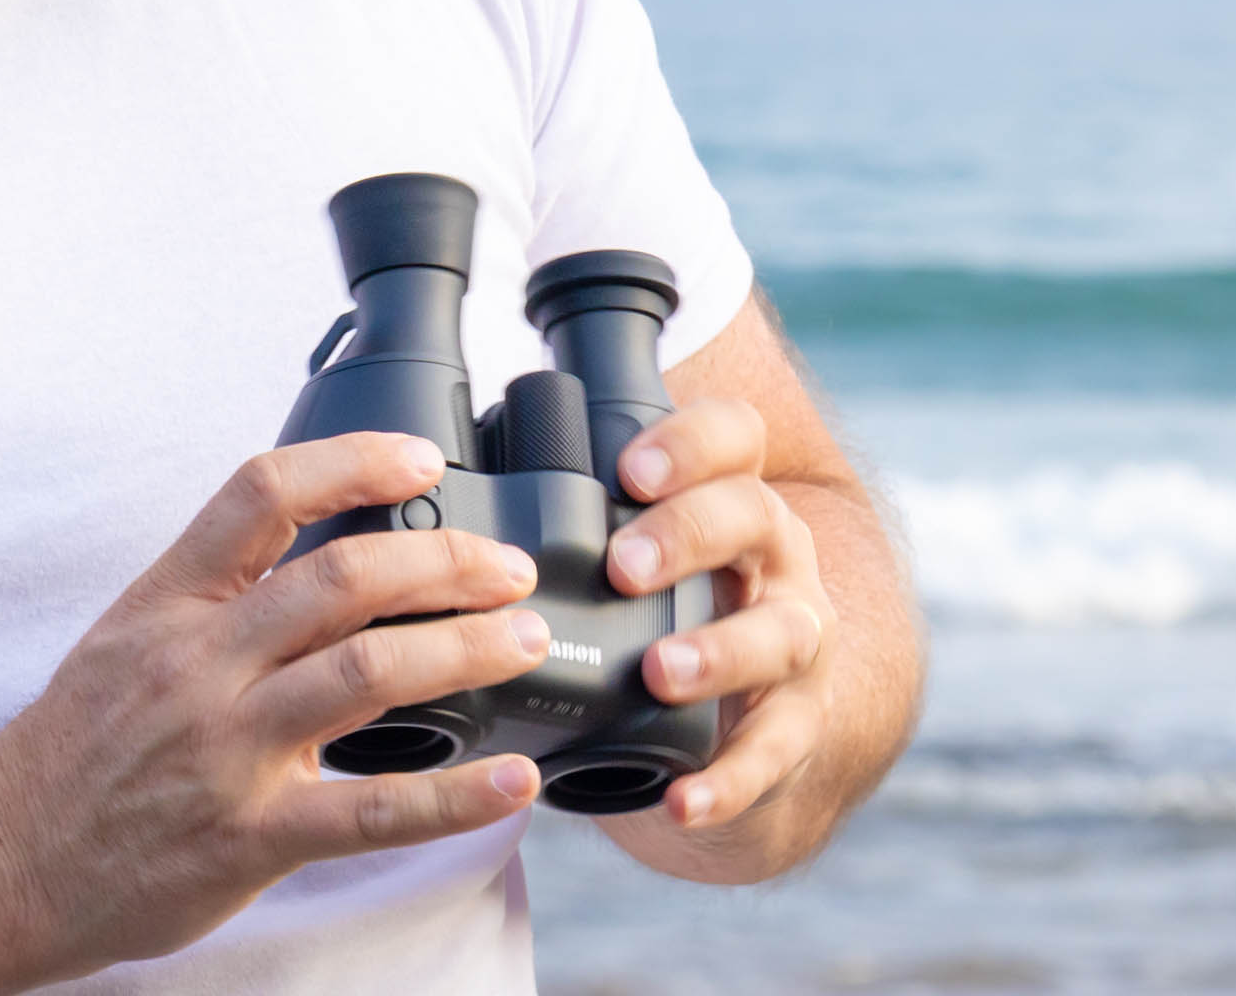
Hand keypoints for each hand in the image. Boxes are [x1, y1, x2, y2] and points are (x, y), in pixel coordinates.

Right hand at [0, 432, 548, 985]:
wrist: (3, 862)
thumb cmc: (76, 751)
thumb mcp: (126, 639)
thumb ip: (214, 593)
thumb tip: (319, 544)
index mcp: (168, 602)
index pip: (262, 494)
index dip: (352, 461)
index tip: (423, 458)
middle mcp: (198, 664)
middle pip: (341, 580)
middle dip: (446, 562)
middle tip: (510, 569)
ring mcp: (225, 750)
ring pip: (367, 675)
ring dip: (465, 650)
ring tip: (524, 641)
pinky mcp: (248, 837)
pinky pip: (370, 812)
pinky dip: (455, 797)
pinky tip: (512, 783)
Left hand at [601, 397, 838, 837]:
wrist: (744, 728)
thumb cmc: (662, 619)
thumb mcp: (638, 559)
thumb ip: (570, 522)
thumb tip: (438, 488)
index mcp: (728, 500)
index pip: (733, 436)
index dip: (689, 441)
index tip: (627, 468)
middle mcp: (775, 560)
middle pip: (753, 516)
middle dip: (688, 534)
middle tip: (622, 566)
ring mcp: (796, 642)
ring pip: (779, 632)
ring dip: (719, 651)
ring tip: (659, 672)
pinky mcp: (797, 727)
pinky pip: (774, 752)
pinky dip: (730, 780)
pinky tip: (683, 800)